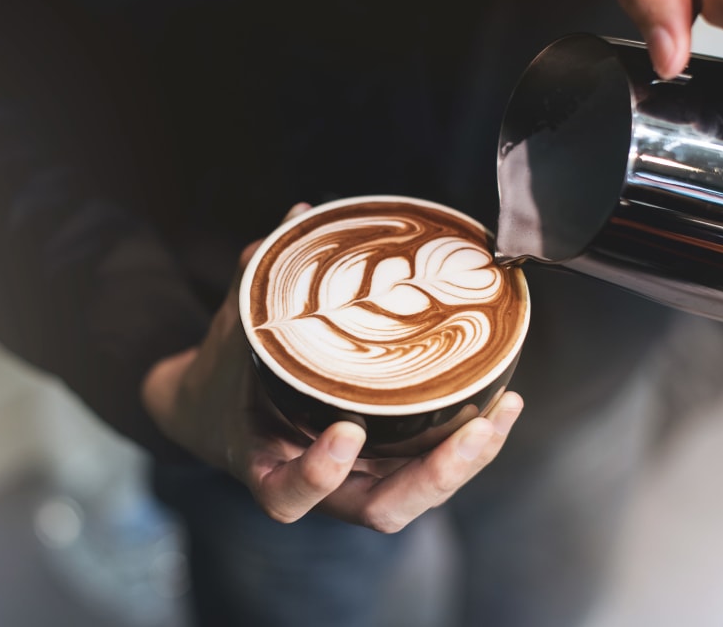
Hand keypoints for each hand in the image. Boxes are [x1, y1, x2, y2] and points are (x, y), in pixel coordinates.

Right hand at [142, 202, 523, 531]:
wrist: (219, 407)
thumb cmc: (224, 372)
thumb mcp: (233, 326)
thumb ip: (259, 276)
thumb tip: (301, 213)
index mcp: (266, 464)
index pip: (287, 496)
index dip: (317, 475)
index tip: (345, 431)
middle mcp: (320, 485)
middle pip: (380, 510)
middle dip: (434, 476)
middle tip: (474, 430)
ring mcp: (358, 478)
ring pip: (416, 495)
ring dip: (466, 462)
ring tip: (503, 410)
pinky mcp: (385, 463)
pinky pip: (430, 467)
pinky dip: (469, 445)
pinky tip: (502, 404)